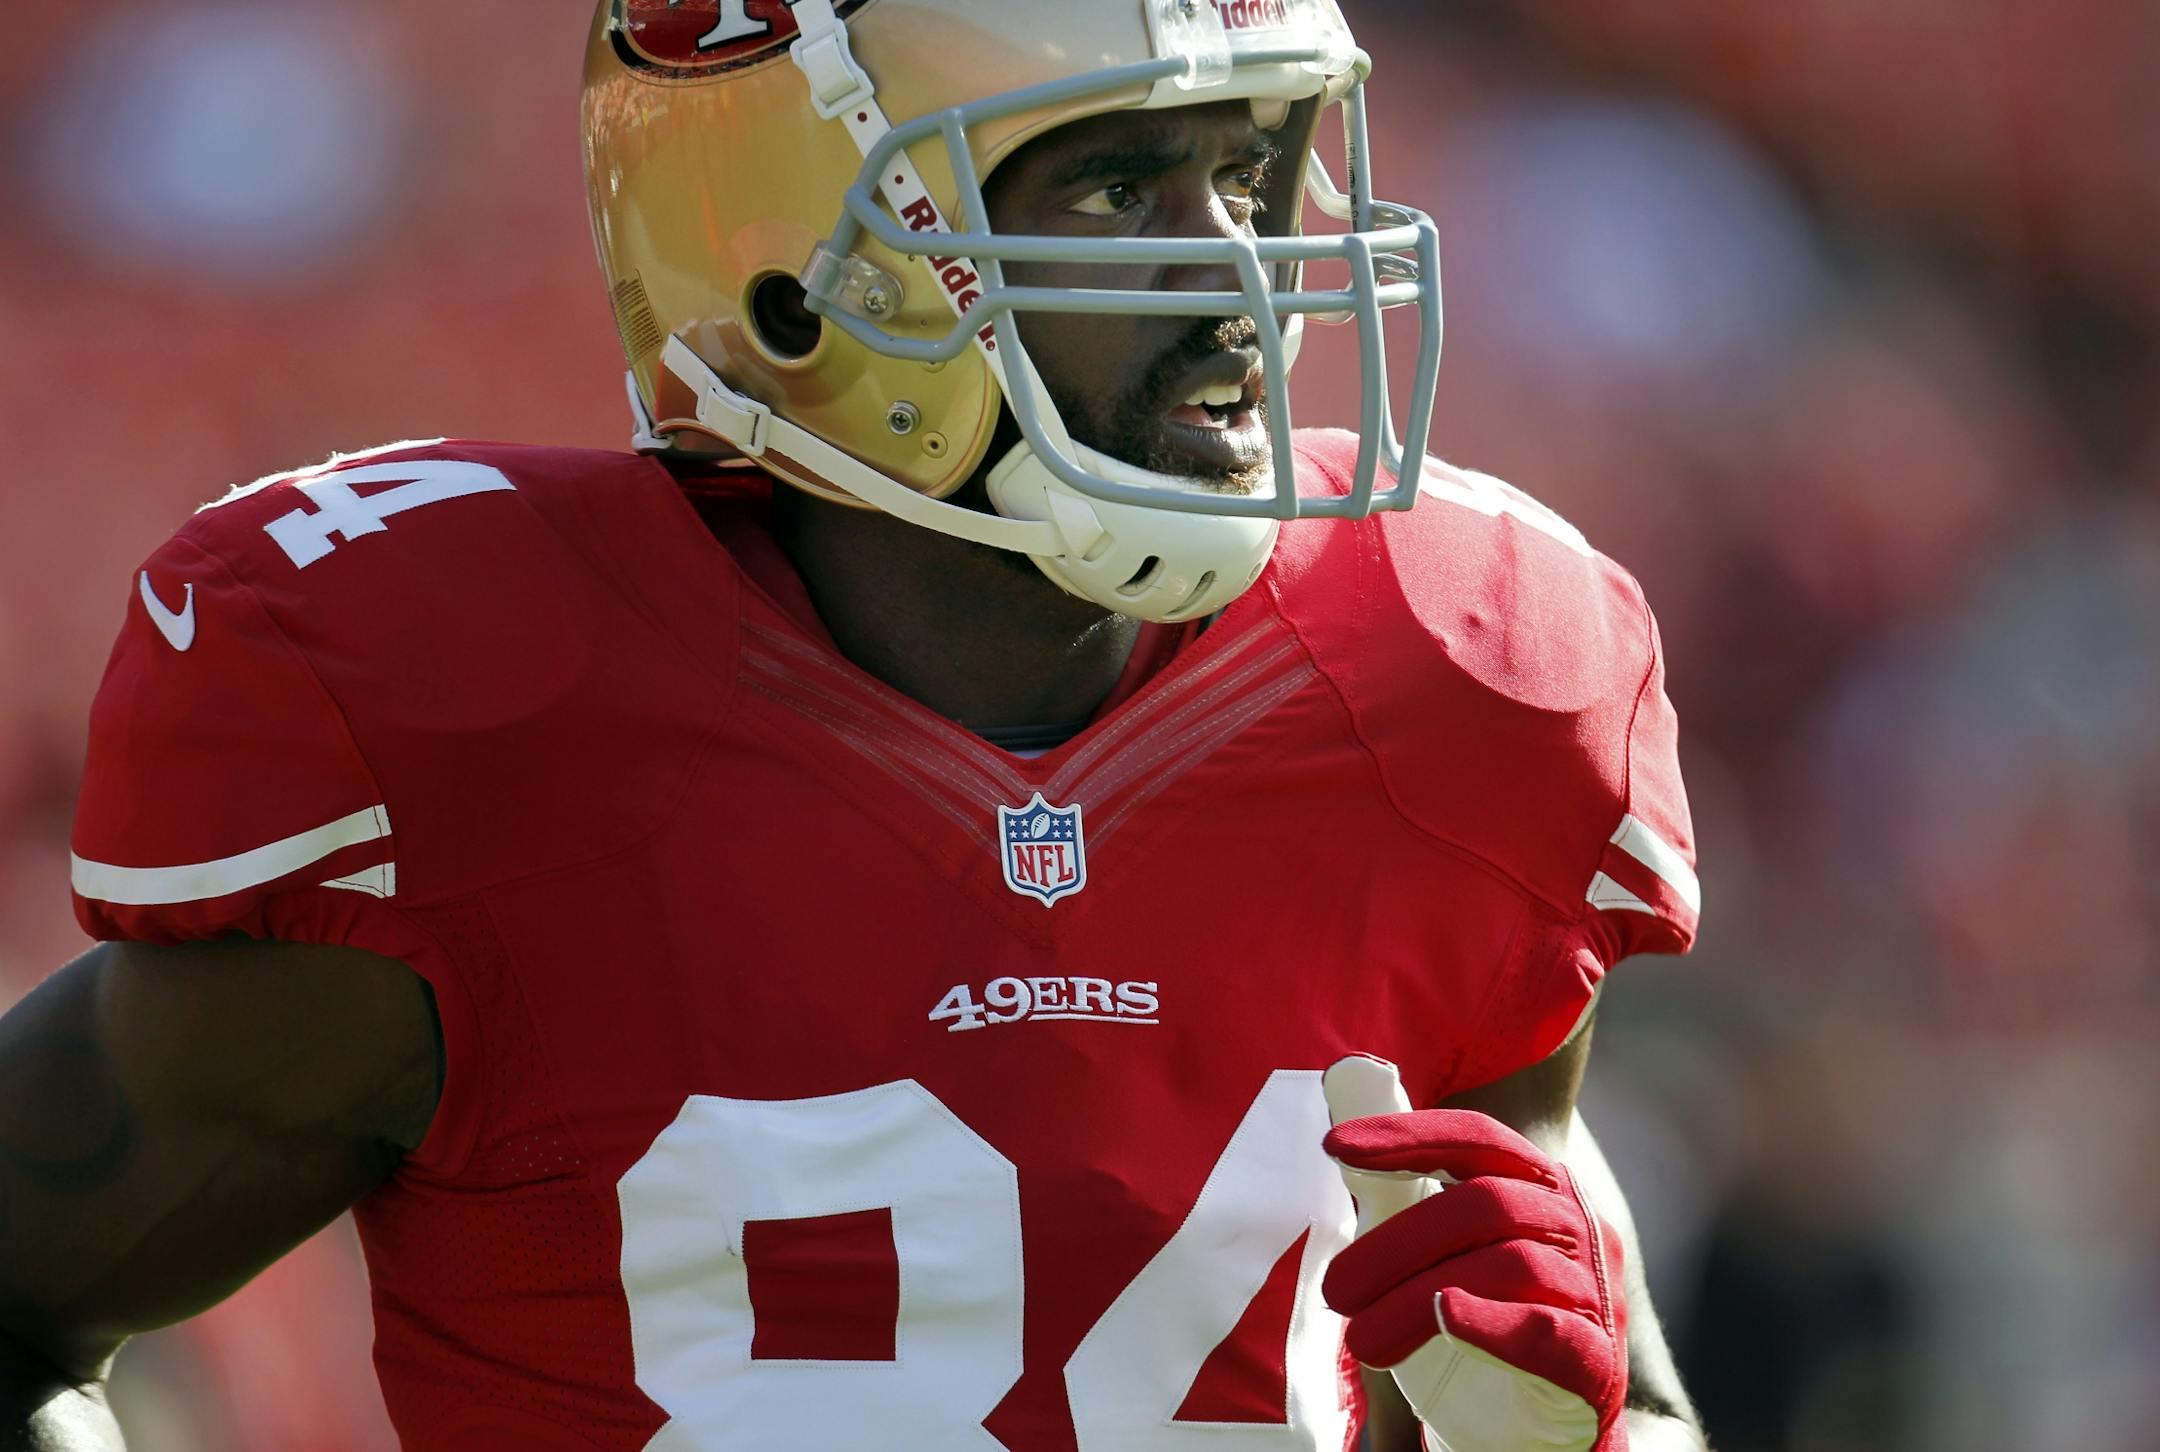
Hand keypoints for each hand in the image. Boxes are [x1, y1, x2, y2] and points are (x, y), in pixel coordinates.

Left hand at [1322, 1059, 1628, 1451]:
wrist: (1546, 1426)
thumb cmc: (1483, 1321)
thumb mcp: (1439, 1249)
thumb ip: (1402, 1186)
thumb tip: (1343, 1096)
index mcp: (1539, 1187)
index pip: (1478, 1139)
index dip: (1407, 1135)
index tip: (1335, 1146)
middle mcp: (1577, 1227)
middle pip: (1484, 1204)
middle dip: (1396, 1241)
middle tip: (1335, 1289)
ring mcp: (1594, 1294)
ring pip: (1504, 1265)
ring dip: (1416, 1299)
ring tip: (1359, 1340)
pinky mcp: (1596, 1364)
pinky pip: (1549, 1331)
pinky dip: (1493, 1322)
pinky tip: (1448, 1317)